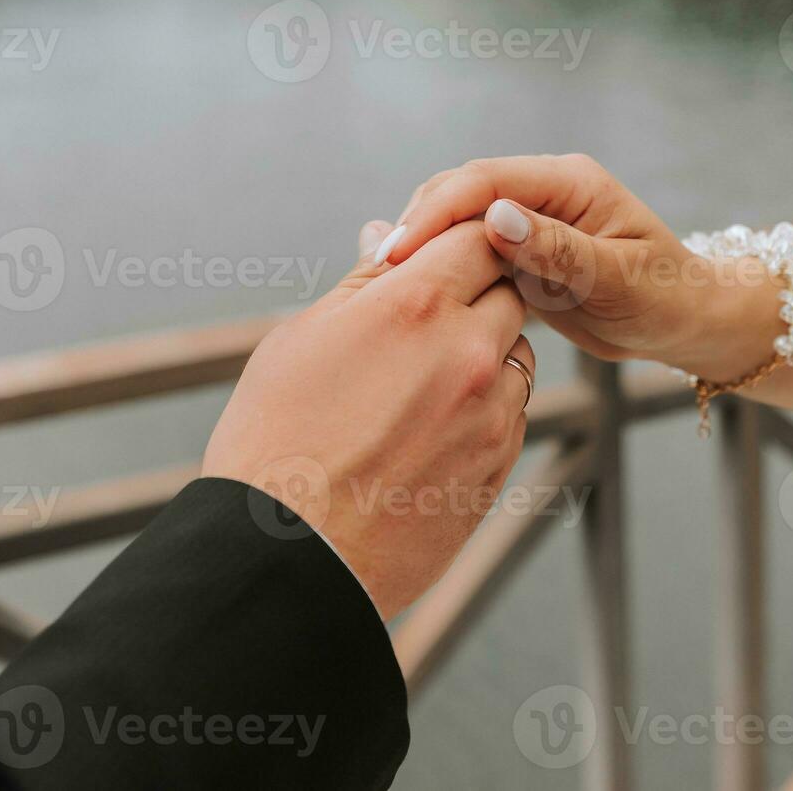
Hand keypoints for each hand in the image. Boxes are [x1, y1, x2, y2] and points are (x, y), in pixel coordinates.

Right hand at [202, 220, 535, 620]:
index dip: (461, 238)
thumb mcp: (304, 338)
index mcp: (414, 306)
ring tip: (418, 382)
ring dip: (484, 352)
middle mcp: (468, 353)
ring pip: (516, 355)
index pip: (477, 236)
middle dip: (477, 292)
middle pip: (507, 292)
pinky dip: (483, 407)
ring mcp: (492, 414)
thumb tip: (387, 238)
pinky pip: (511, 413)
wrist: (286, 557)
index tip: (441, 253)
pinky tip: (426, 429)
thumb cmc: (276, 441)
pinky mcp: (498, 467)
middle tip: (427, 315)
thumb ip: (363, 284)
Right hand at [376, 154, 781, 381]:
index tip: (400, 251)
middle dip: (417, 225)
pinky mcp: (517, 249)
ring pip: (456, 218)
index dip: (437, 212)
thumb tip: (496, 217)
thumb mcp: (619, 280)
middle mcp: (543, 190)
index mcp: (570, 181)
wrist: (683, 321)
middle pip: (460, 191)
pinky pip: (465, 247)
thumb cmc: (666, 299)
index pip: (485, 180)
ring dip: (421, 245)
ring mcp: (528, 218)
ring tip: (380, 281)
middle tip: (377, 273)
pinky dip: (436, 264)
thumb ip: (559, 251)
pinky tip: (406, 288)